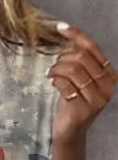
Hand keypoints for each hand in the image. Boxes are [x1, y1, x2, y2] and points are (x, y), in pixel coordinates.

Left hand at [46, 23, 116, 145]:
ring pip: (73, 70)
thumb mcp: (79, 80)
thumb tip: (67, 38)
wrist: (70, 132)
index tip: (60, 28)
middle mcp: (107, 86)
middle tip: (54, 65)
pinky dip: (56, 80)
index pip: (93, 49)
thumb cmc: (73, 103)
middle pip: (82, 58)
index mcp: (109, 75)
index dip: (76, 36)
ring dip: (57, 68)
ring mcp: (96, 99)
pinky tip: (51, 81)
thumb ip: (79, 62)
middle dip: (63, 57)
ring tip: (50, 74)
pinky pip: (66, 85)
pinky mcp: (82, 109)